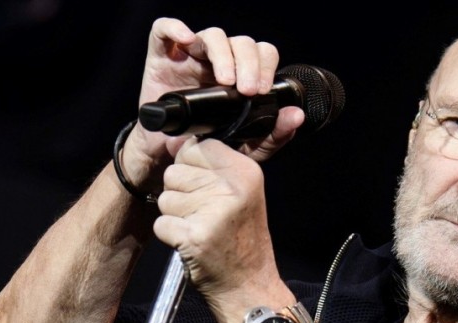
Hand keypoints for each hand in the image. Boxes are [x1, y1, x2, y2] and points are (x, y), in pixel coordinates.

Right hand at [121, 18, 304, 193]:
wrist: (166, 159)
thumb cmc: (204, 147)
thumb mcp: (244, 147)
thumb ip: (272, 134)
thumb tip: (297, 116)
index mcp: (240, 76)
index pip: (261, 55)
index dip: (265, 66)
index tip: (261, 92)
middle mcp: (217, 62)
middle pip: (241, 43)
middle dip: (249, 63)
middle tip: (248, 90)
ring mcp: (189, 57)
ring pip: (213, 35)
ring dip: (223, 54)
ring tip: (225, 80)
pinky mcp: (161, 57)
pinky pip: (164, 30)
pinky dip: (175, 28)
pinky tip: (186, 40)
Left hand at [153, 137, 295, 322]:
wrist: (249, 285)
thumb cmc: (241, 238)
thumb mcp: (243, 193)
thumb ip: (215, 166)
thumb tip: (175, 140)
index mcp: (245, 171)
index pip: (197, 147)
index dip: (192, 168)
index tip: (208, 189)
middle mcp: (232, 188)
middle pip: (176, 171)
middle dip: (180, 193)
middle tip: (205, 214)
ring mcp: (214, 212)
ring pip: (165, 197)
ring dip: (175, 215)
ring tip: (201, 228)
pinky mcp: (196, 236)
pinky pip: (161, 222)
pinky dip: (170, 236)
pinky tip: (192, 243)